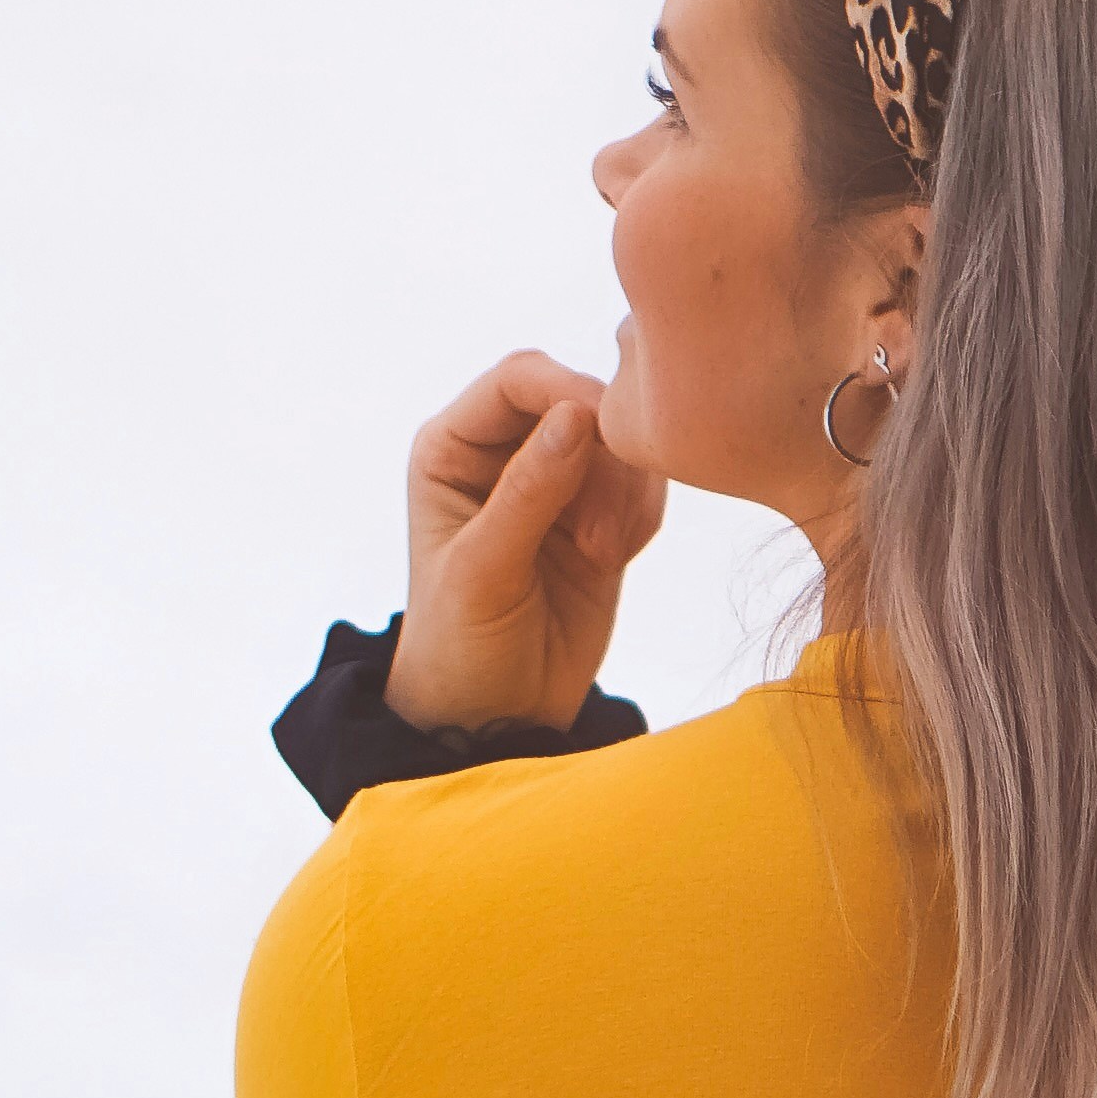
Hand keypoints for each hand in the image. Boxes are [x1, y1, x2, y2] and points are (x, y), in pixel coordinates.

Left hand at [386, 353, 666, 730]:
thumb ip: (528, 492)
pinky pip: (644, 482)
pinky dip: (643, 514)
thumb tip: (577, 415)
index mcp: (453, 448)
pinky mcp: (600, 514)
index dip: (567, 392)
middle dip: (605, 456)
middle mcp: (502, 452)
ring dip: (626, 493)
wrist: (497, 716)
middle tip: (599, 536)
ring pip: (619, 441)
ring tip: (602, 555)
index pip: (518, 380)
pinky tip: (616, 559)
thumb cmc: (461, 647)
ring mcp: (556, 481)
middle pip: (579, 399)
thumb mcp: (484, 571)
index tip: (605, 436)